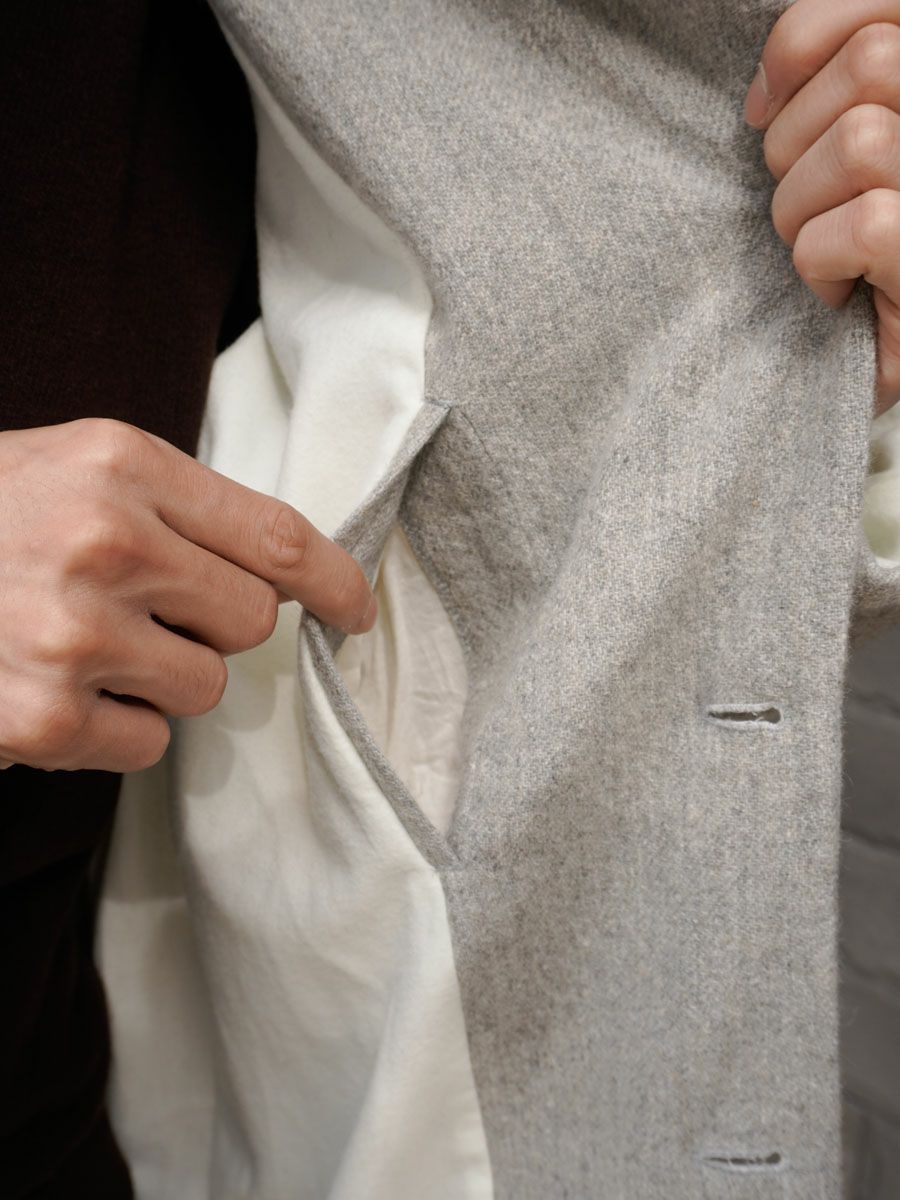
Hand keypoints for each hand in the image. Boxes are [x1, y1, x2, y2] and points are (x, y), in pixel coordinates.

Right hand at [0, 419, 375, 772]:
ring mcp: (69, 634)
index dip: (334, 579)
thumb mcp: (76, 470)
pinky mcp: (41, 718)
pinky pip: (147, 742)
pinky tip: (55, 687)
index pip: (276, 534)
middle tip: (148, 608)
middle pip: (250, 619)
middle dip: (216, 624)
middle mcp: (103, 543)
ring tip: (86, 643)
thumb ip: (179, 508)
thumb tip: (285, 575)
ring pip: (205, 687)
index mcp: (121, 465)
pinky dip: (115, 726)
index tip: (356, 610)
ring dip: (164, 677)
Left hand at [745, 0, 899, 415]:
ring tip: (822, 251)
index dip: (803, 40)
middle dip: (799, 141)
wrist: (883, 363)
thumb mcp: (839, 162)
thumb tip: (764, 94)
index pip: (880, 7)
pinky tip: (839, 292)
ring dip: (804, 209)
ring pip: (863, 142)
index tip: (764, 107)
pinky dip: (823, 265)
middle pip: (873, 62)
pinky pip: (866, 227)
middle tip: (805, 204)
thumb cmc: (854, 263)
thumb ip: (827, 91)